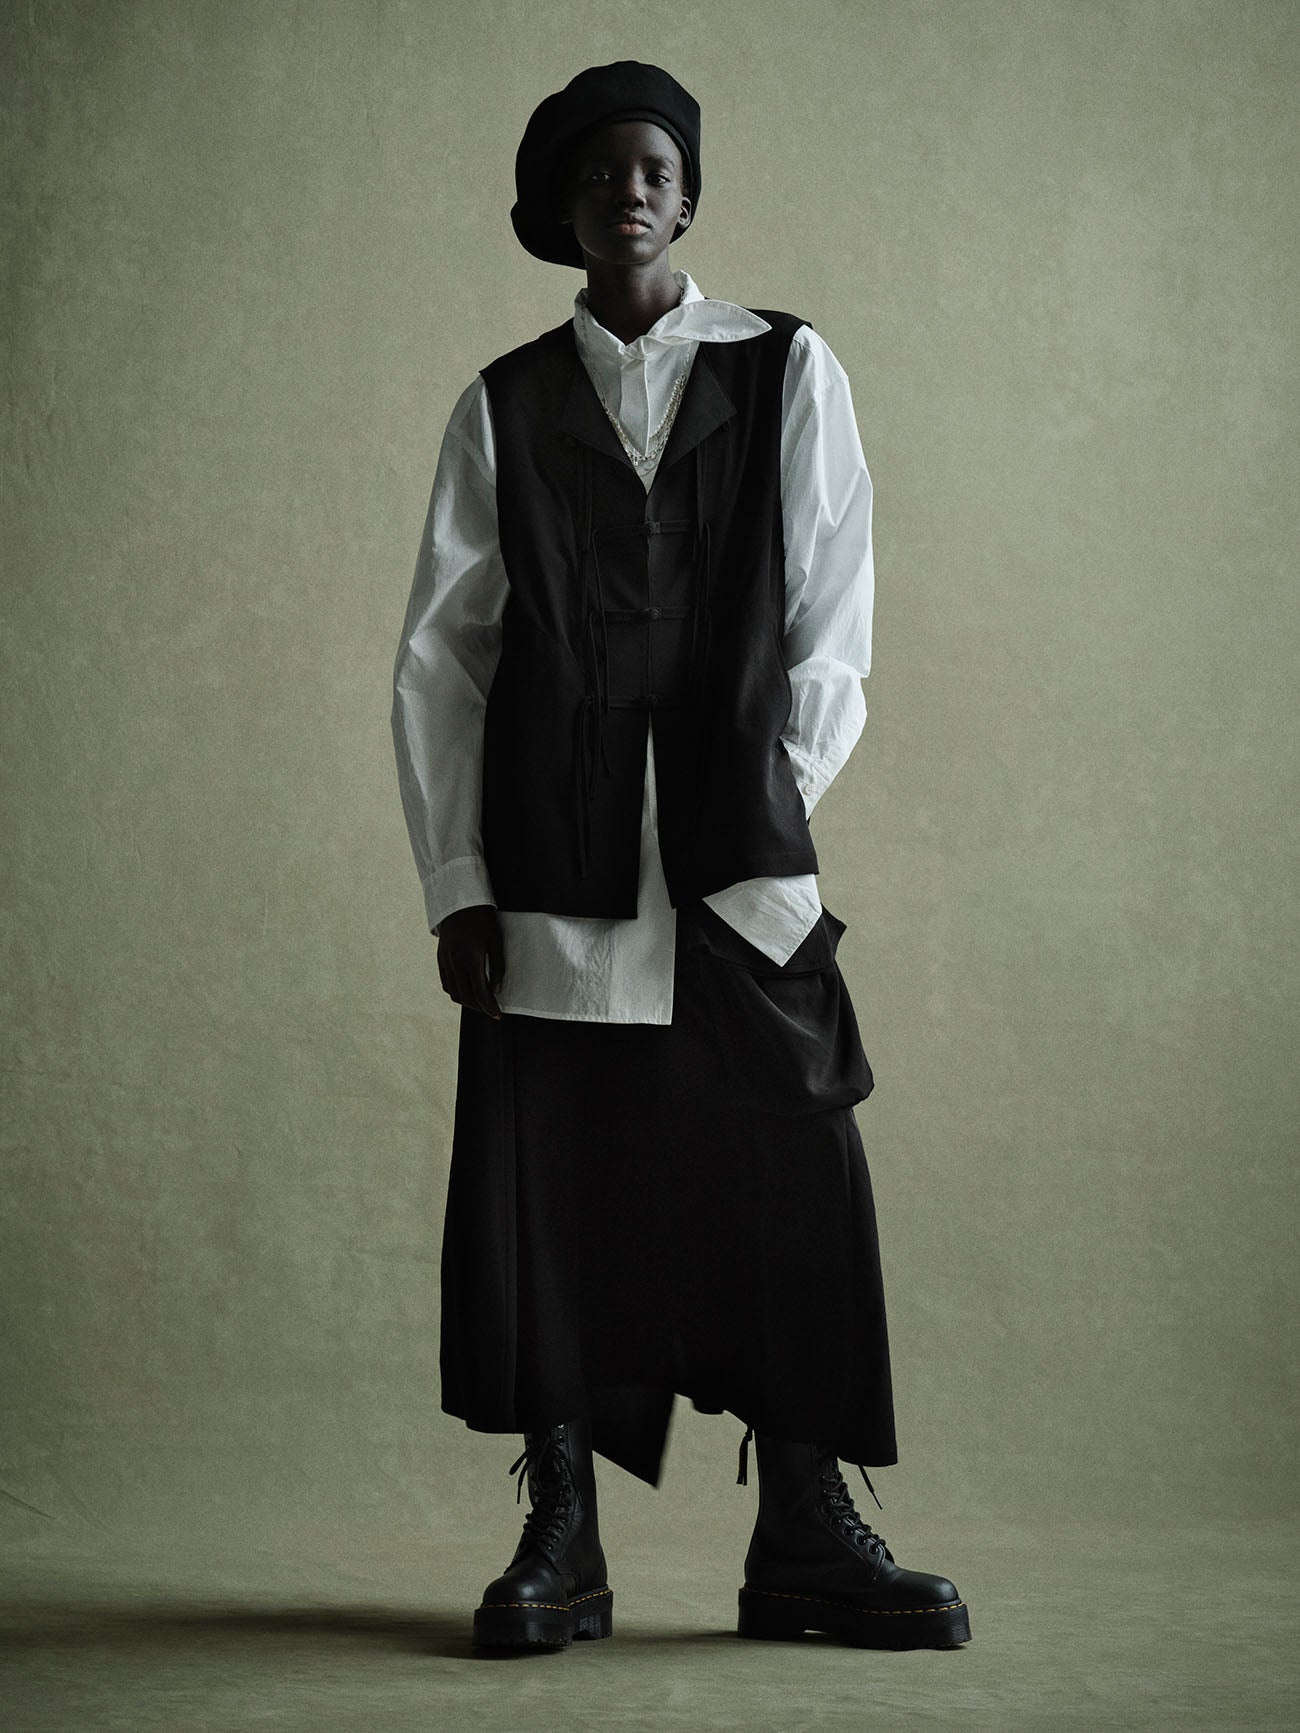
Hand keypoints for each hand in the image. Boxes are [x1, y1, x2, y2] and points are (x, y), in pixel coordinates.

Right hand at [436, 904, 504, 1018]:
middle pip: (465, 997)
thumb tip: (497, 990)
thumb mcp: (496, 941)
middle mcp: (455, 963)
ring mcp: (445, 961)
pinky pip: (445, 983)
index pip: (479, 993)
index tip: (498, 1014)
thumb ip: (498, 967)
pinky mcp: (440, 958)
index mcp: (470, 959)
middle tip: (492, 1010)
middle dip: (479, 1007)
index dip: (489, 1007)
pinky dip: (455, 991)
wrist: (460, 903)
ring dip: (467, 1001)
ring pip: (453, 992)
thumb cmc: (483, 920)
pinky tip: (466, 990)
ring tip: (481, 1002)